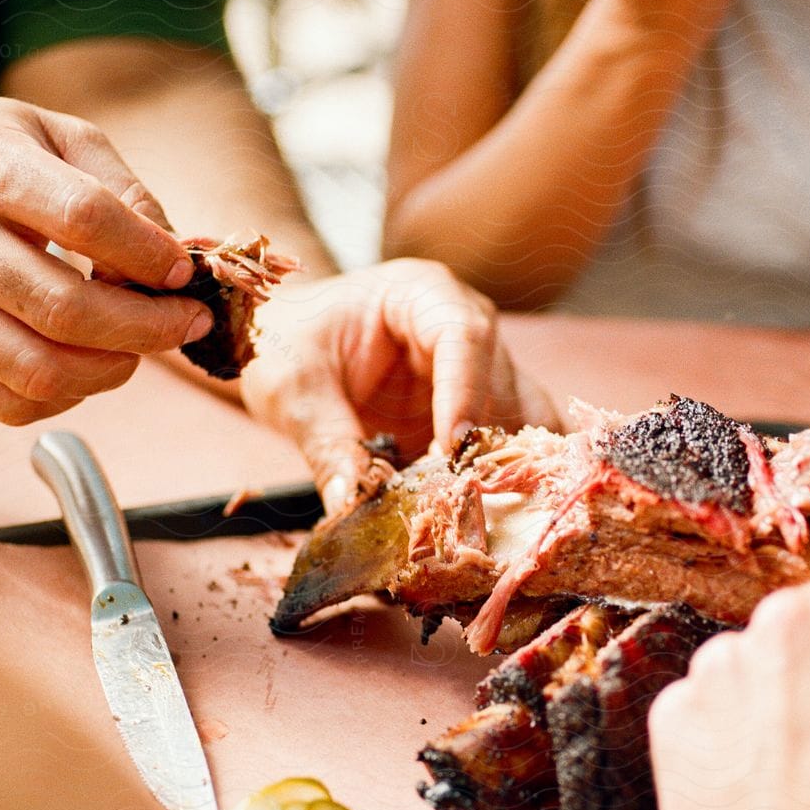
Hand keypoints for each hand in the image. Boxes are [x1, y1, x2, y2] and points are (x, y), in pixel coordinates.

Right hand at [0, 97, 213, 423]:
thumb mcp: (49, 133)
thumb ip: (119, 184)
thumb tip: (173, 255)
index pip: (85, 220)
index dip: (149, 255)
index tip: (183, 273)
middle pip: (68, 309)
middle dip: (149, 327)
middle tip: (186, 321)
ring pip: (40, 369)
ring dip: (112, 370)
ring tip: (136, 348)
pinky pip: (7, 403)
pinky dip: (65, 399)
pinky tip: (85, 368)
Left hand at [239, 259, 560, 510]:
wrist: (287, 345)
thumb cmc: (288, 343)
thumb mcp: (294, 391)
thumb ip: (326, 443)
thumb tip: (350, 508)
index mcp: (422, 293)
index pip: (464, 335)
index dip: (465, 391)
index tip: (451, 447)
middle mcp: (466, 325)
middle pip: (502, 381)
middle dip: (487, 442)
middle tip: (465, 498)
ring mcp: (480, 370)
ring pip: (522, 417)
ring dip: (502, 467)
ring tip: (478, 514)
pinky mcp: (479, 413)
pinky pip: (508, 446)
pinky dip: (504, 481)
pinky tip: (487, 516)